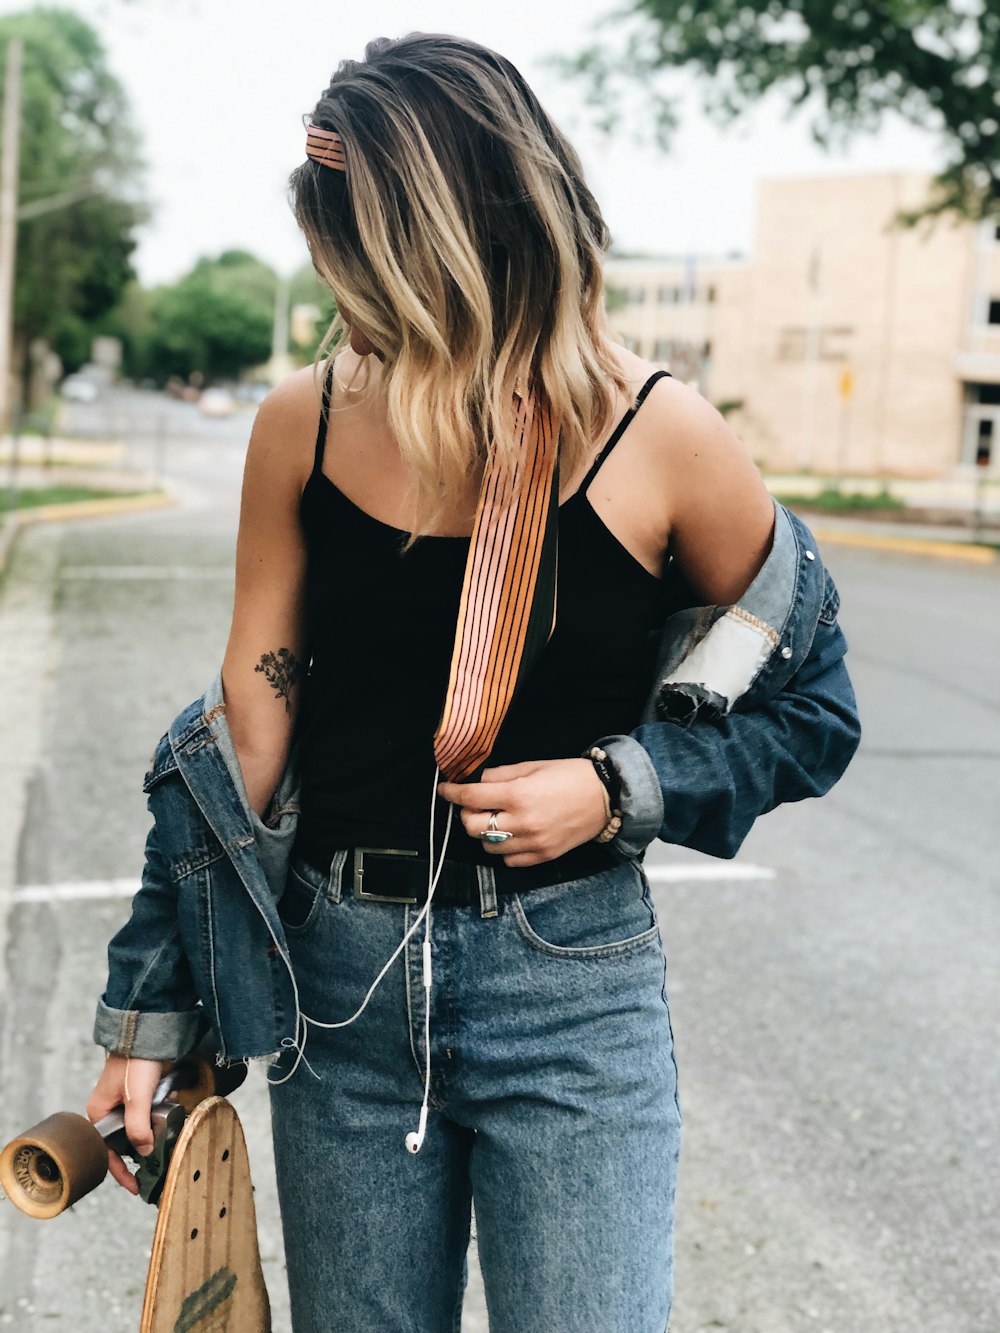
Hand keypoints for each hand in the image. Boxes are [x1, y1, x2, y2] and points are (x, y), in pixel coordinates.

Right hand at [86, 1054, 164, 1194]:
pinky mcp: (138, 1091)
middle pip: (124, 1141)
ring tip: (169, 1132)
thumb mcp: (137, 1098)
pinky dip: (159, 1113)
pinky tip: (170, 1105)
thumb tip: (143, 1152)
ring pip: (138, 1126)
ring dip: (153, 1129)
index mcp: (99, 1113)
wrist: (148, 1029)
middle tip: (159, 1164)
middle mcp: (108, 1109)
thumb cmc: (136, 1062)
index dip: (122, 1172)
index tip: (137, 1188)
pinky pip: (147, 1111)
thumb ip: (139, 1126)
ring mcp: (123, 1100)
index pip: (107, 1153)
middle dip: (142, 1151)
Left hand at [438, 759, 607, 866]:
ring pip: (487, 847)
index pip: (471, 797)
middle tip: (475, 804)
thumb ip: (500, 775)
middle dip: (467, 814)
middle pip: (472, 827)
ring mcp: (532, 844)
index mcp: (518, 795)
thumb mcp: (533, 766)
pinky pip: (509, 860)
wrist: (607, 797)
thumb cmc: (570, 776)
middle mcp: (522, 823)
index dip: (452, 792)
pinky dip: (504, 849)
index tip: (445, 790)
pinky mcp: (542, 857)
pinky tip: (512, 834)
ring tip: (496, 819)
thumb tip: (476, 782)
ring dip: (485, 832)